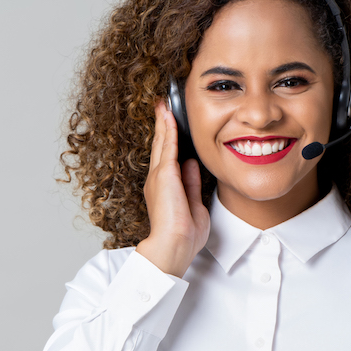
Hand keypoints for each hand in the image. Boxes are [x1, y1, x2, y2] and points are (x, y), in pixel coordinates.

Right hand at [135, 101, 210, 276]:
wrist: (174, 245)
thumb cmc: (184, 235)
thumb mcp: (193, 204)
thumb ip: (191, 184)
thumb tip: (192, 166)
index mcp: (165, 188)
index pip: (167, 158)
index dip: (168, 139)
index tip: (170, 124)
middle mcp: (158, 180)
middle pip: (161, 146)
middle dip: (162, 125)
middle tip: (163, 106)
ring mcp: (159, 176)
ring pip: (162, 142)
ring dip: (163, 122)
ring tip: (164, 104)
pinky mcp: (164, 175)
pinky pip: (167, 146)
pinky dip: (167, 130)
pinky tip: (169, 116)